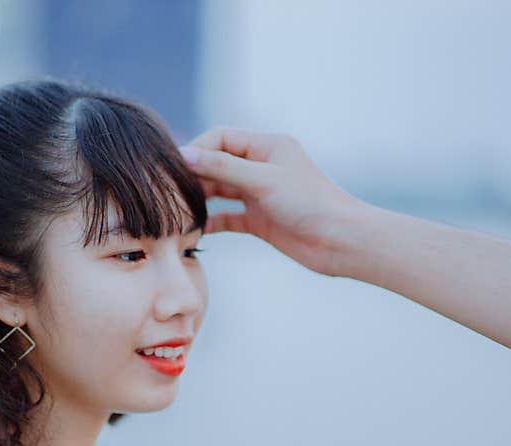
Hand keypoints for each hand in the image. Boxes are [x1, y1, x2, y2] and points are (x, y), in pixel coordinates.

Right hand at [179, 126, 368, 275]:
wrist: (341, 242)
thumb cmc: (310, 204)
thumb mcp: (263, 181)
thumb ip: (223, 167)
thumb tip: (185, 155)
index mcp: (267, 147)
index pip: (220, 138)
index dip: (197, 150)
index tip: (175, 169)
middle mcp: (262, 167)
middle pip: (217, 164)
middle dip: (194, 176)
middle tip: (170, 192)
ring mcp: (260, 195)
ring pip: (221, 191)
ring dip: (200, 199)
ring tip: (177, 210)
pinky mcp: (260, 221)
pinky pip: (228, 217)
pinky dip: (212, 221)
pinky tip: (194, 230)